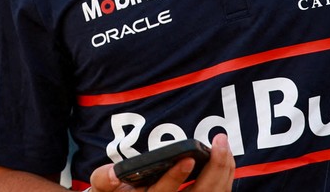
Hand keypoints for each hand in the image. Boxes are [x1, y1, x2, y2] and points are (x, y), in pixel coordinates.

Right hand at [89, 134, 235, 190]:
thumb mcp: (103, 187)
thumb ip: (104, 179)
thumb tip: (115, 174)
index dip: (174, 179)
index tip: (186, 160)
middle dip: (214, 169)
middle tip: (219, 142)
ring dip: (224, 169)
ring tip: (223, 144)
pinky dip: (226, 174)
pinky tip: (224, 156)